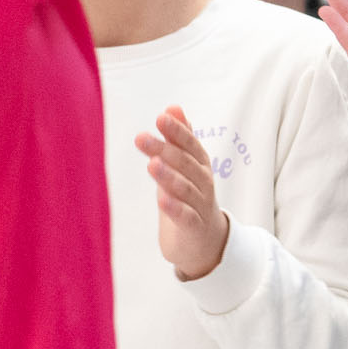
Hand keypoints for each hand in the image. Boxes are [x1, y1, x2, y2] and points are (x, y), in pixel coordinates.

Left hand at [135, 107, 228, 280]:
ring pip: (186, 188)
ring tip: (151, 163)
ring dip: (169, 175)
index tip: (161, 117)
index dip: (176, 131)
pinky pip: (185, 216)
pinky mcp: (194, 227)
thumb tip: (173, 107)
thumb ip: (180, 138)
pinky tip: (161, 198)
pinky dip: (174, 207)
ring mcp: (200, 205)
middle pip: (185, 163)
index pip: (190, 144)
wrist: (205, 241)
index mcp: (200, 164)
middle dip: (165, 149)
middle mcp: (203, 182)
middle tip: (142, 137)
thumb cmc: (190, 197)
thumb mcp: (185, 166)